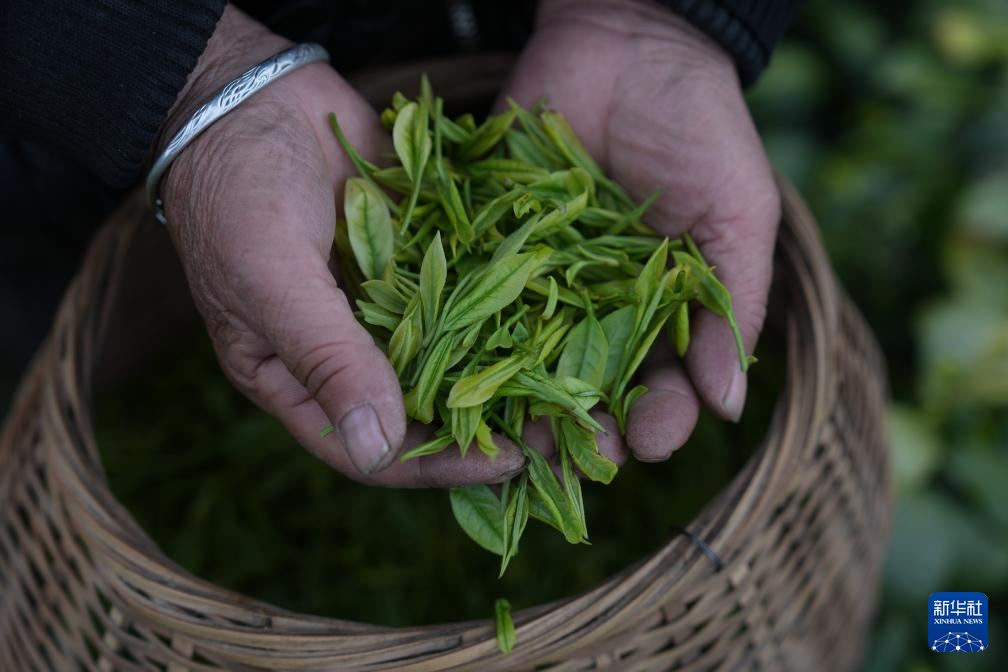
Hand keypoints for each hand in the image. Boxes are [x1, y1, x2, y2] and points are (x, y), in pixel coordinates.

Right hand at [158, 6, 525, 485]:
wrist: (248, 93)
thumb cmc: (235, 190)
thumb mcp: (271, 278)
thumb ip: (326, 357)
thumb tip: (377, 446)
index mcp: (299, 379)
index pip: (372, 449)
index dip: (437, 465)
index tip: (508, 464)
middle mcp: (352, 352)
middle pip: (427, 412)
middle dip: (493, 426)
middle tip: (566, 436)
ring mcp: (390, 304)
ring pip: (458, 355)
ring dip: (514, 372)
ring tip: (580, 384)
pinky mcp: (420, 258)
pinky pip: (468, 290)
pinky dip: (510, 302)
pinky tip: (564, 313)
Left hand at [502, 0, 779, 459]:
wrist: (630, 40)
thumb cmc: (702, 127)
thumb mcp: (738, 214)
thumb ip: (735, 305)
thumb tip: (730, 407)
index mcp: (660, 311)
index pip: (661, 384)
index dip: (657, 417)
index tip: (648, 439)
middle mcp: (594, 307)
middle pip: (584, 384)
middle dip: (578, 423)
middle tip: (567, 453)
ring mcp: (537, 278)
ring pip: (521, 353)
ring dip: (514, 396)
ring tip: (505, 431)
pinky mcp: (487, 239)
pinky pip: (472, 287)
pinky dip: (458, 323)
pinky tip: (448, 361)